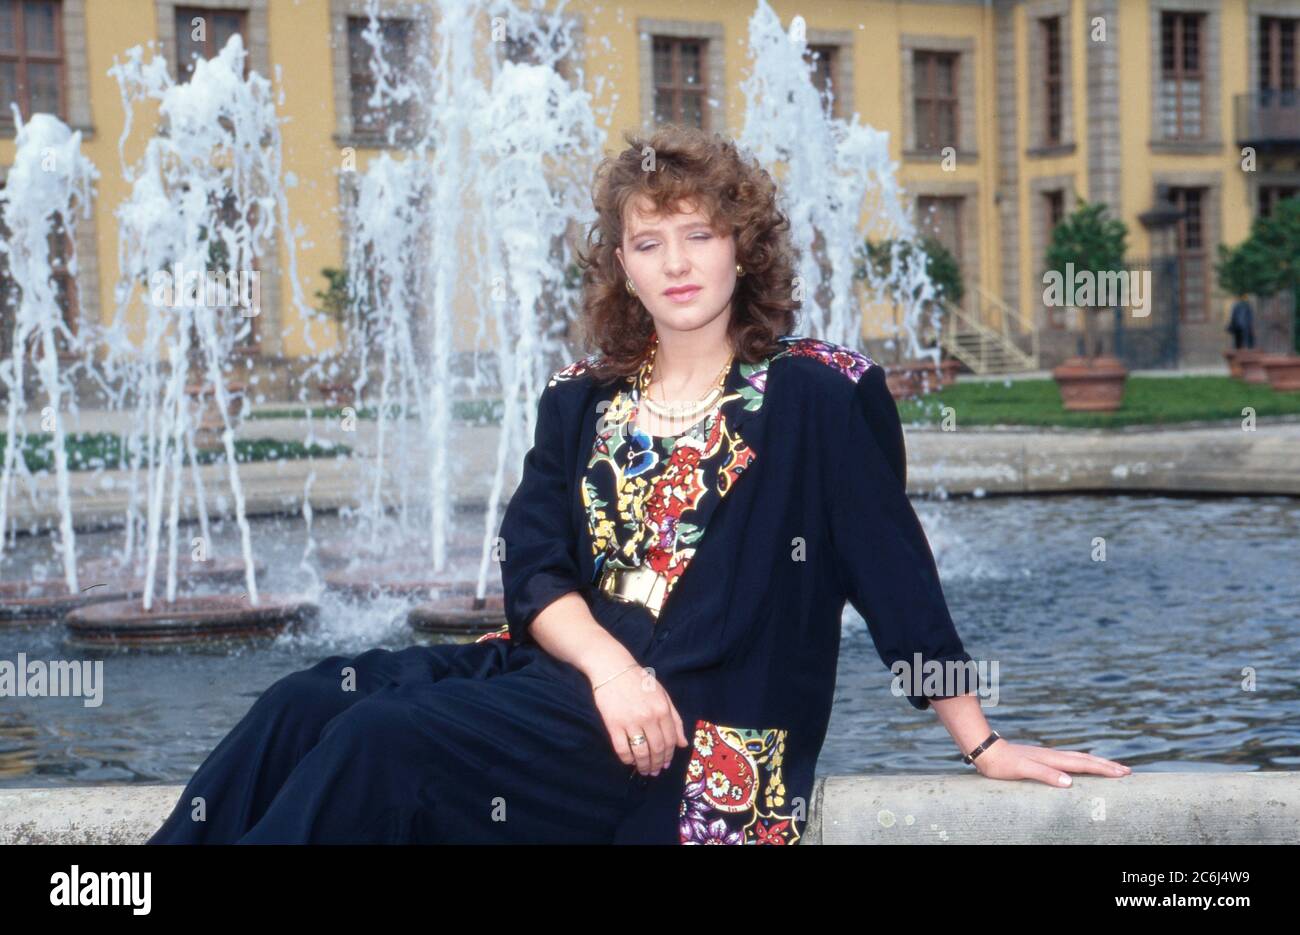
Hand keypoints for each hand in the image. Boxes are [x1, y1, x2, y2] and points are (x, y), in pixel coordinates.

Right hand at [590, 663, 688, 775]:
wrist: (613, 669)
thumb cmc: (640, 681)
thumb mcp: (663, 695)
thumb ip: (675, 719)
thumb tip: (683, 743)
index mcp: (663, 710)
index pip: (670, 740)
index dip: (669, 756)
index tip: (665, 764)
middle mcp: (649, 718)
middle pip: (657, 749)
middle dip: (657, 764)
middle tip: (654, 771)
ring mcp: (631, 722)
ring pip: (641, 752)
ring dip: (644, 765)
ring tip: (644, 770)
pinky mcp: (614, 724)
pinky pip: (622, 749)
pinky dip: (627, 759)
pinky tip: (629, 761)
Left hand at [973, 738, 1131, 785]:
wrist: (986, 751)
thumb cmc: (1002, 764)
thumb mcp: (1022, 770)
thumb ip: (1045, 774)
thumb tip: (1069, 782)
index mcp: (1052, 758)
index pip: (1084, 764)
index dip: (1104, 769)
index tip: (1123, 773)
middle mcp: (1053, 755)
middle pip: (1086, 760)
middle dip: (1107, 766)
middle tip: (1127, 771)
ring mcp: (1048, 756)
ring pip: (1078, 759)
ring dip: (1096, 763)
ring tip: (1111, 768)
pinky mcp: (1041, 759)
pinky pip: (1069, 762)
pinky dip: (1082, 764)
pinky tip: (1081, 769)